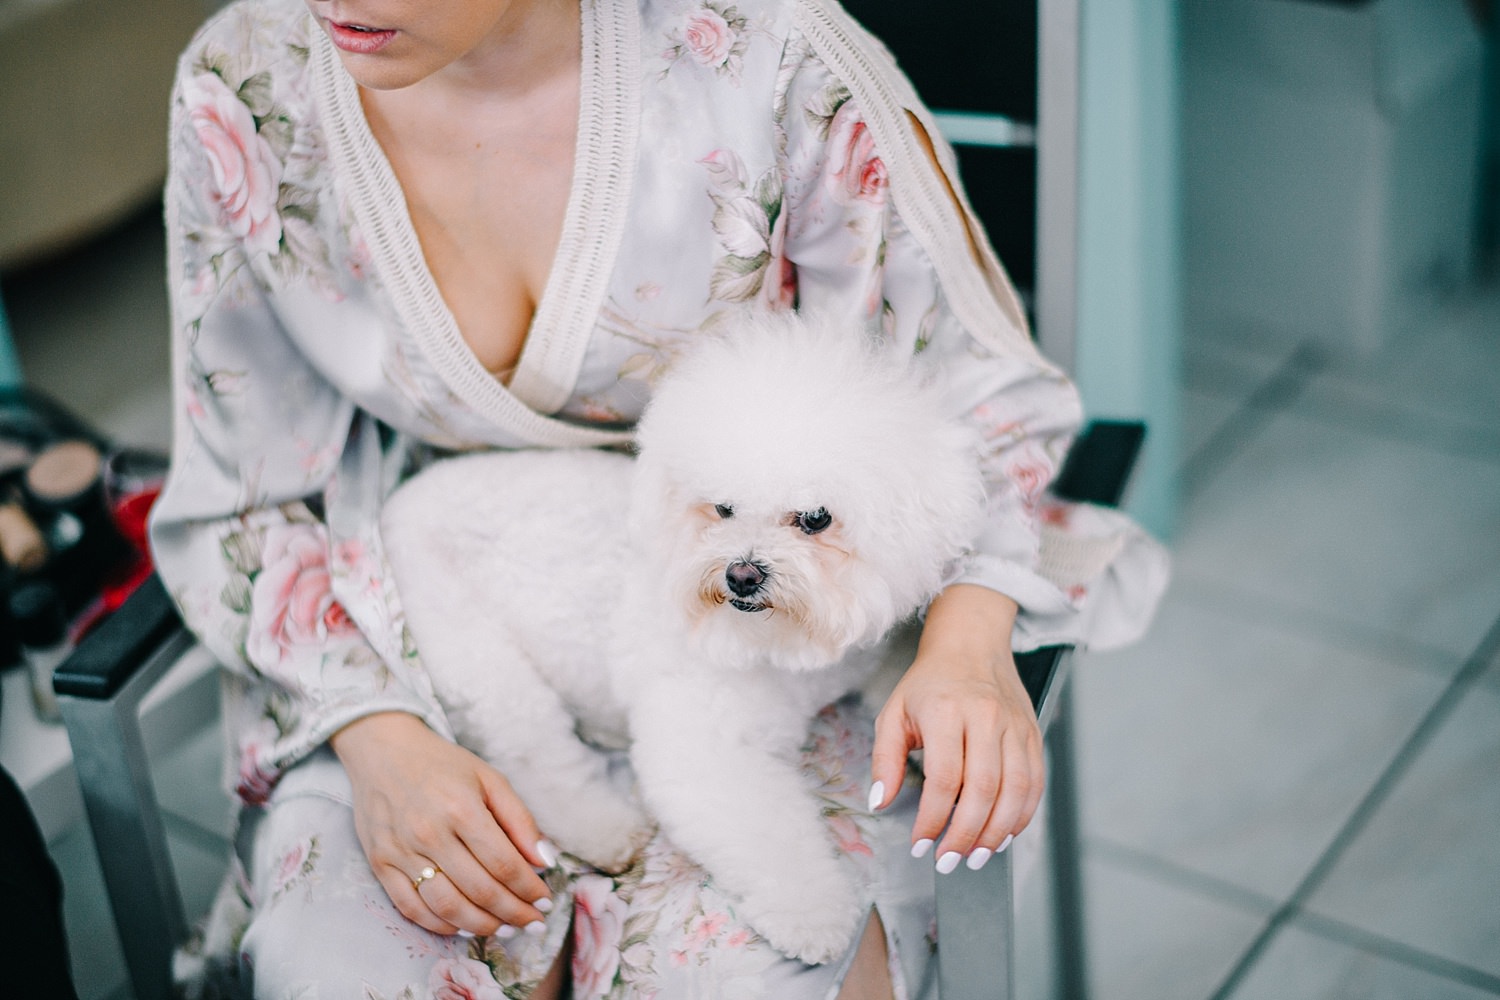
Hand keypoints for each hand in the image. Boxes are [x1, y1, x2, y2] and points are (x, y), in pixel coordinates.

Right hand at [330, 712, 555, 935]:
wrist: (383, 751)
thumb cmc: (442, 765)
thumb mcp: (489, 779)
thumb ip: (520, 820)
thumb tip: (545, 861)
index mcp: (461, 808)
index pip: (504, 864)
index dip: (529, 889)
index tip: (545, 901)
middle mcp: (429, 833)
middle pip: (480, 890)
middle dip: (514, 913)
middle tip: (533, 922)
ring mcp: (401, 851)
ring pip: (448, 906)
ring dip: (482, 925)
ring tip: (504, 928)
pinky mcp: (380, 863)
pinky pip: (411, 908)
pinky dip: (440, 925)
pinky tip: (463, 927)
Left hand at [868, 585, 1044, 870]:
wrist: (971, 644)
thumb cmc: (930, 683)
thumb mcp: (893, 713)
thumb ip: (884, 759)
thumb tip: (880, 802)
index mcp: (946, 711)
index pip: (944, 779)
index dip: (932, 819)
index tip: (919, 844)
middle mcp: (986, 718)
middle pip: (983, 790)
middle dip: (965, 835)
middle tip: (948, 861)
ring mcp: (1015, 726)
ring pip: (1015, 791)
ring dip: (996, 833)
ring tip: (976, 856)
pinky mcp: (1033, 734)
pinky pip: (1035, 784)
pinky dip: (1021, 816)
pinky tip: (1002, 834)